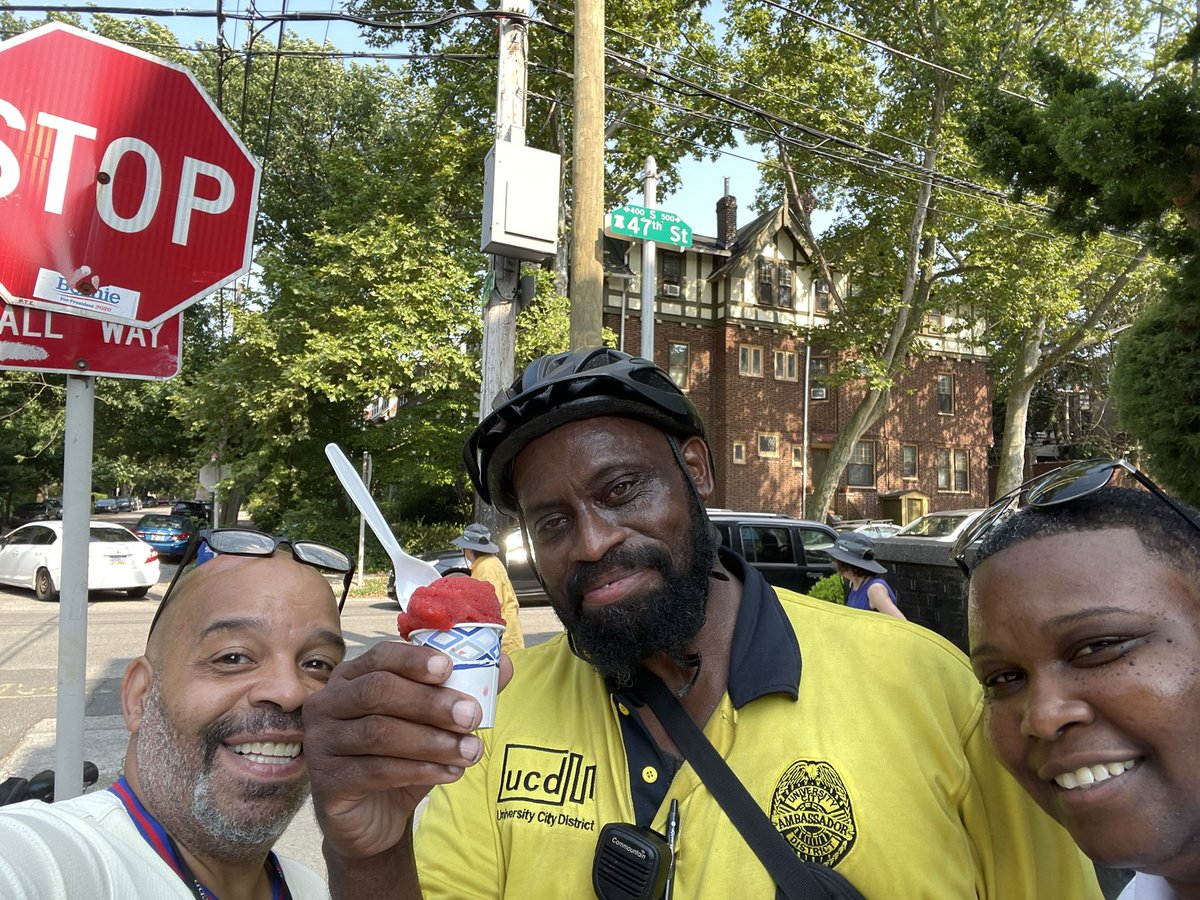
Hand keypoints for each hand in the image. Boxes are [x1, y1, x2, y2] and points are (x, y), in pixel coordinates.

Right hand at [303, 640, 513, 859]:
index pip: (380, 656)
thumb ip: (464, 692)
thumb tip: (505, 665)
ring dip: (432, 741)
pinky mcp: (326, 781)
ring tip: (471, 751)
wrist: (373, 816)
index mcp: (352, 677)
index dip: (414, 659)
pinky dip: (419, 770)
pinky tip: (450, 773)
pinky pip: (376, 771)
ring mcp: (321, 743)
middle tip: (472, 716)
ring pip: (379, 733)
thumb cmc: (401, 757)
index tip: (449, 667)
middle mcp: (329, 704)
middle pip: (378, 692)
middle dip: (430, 703)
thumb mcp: (433, 724)